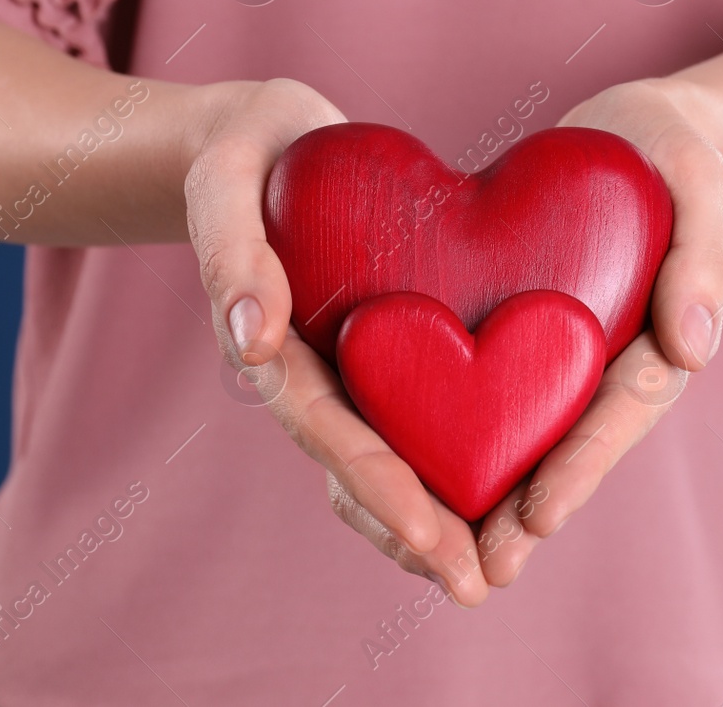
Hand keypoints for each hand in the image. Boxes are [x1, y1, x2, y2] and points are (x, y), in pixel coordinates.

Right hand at [182, 78, 488, 604]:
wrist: (259, 138)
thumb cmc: (239, 152)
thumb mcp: (226, 183)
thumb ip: (230, 253)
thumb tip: (253, 340)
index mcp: (271, 345)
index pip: (328, 431)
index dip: (380, 486)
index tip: (430, 535)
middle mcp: (307, 370)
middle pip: (360, 467)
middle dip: (416, 531)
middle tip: (476, 584)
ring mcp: (341, 364)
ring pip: (387, 456)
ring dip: (434, 515)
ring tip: (492, 568)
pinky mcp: (376, 344)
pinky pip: (411, 412)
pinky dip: (447, 456)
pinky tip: (496, 486)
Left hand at [473, 78, 722, 587]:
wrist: (635, 135)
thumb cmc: (674, 154)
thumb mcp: (700, 183)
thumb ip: (703, 258)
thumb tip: (694, 349)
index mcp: (657, 340)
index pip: (619, 411)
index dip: (581, 465)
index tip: (541, 516)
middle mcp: (606, 363)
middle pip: (565, 445)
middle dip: (523, 512)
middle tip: (479, 571)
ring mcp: (561, 355)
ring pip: (521, 434)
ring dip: (479, 495)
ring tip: (430, 551)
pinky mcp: (517, 334)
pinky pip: (484, 389)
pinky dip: (446, 431)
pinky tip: (396, 468)